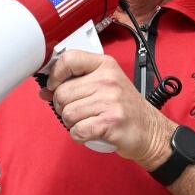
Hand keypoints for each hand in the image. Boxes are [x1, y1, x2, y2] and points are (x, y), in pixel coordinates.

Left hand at [43, 49, 171, 165]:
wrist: (149, 130)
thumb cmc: (125, 108)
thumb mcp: (104, 85)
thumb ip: (76, 82)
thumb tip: (45, 90)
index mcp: (105, 65)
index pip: (68, 59)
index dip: (55, 75)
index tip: (55, 85)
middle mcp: (107, 80)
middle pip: (62, 93)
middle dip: (62, 106)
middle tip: (76, 111)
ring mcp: (109, 101)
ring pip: (67, 113)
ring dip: (71, 123)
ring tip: (85, 121)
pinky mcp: (109, 122)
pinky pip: (77, 130)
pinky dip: (78, 135)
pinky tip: (88, 132)